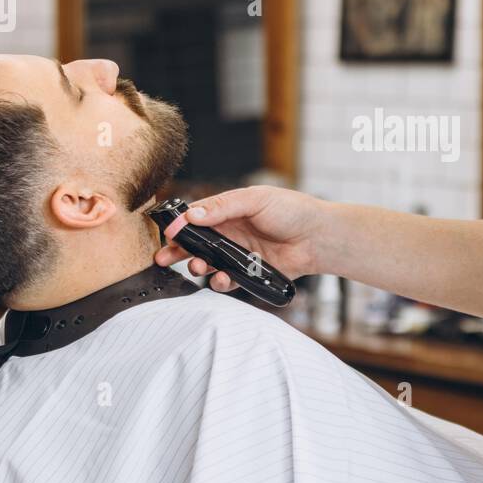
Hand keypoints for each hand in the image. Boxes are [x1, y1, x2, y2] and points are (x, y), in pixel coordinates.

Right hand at [153, 186, 325, 292]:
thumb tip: (192, 215)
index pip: (196, 217)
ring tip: (197, 267)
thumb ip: (223, 207)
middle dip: (178, 251)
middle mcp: (230, 233)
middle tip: (164, 257)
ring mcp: (239, 254)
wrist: (318, 237)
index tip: (168, 233)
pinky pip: (228, 280)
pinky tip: (221, 279)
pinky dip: (221, 282)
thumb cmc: (292, 210)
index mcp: (229, 211)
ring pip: (208, 263)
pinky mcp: (249, 273)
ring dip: (198, 266)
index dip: (180, 225)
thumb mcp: (255, 200)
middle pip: (196, 243)